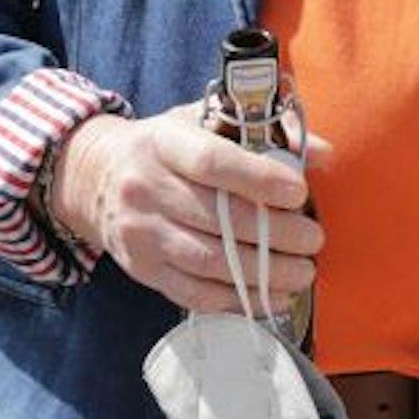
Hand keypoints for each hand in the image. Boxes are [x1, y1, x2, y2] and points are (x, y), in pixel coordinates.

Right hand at [48, 105, 325, 315]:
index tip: (299, 192)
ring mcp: (140, 233)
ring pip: (209, 262)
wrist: (96, 176)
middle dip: (275, 234)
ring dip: (263, 273)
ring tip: (303, 273)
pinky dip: (236, 300)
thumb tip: (322, 153)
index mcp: (164, 143)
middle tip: (314, 239)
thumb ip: (266, 131)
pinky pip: (193, 293)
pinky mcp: (142, 269)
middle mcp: (146, 188)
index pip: (213, 162)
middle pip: (218, 219)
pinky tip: (272, 296)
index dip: (259, 179)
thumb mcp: (205, 119)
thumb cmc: (168, 145)